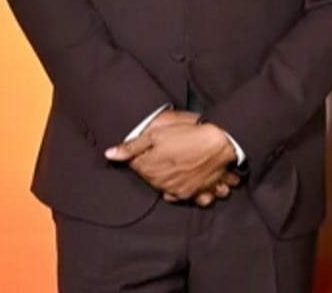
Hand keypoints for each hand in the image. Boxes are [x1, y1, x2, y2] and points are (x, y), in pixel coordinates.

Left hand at [105, 116, 237, 204]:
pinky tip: (193, 182)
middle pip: (151, 179)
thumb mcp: (156, 133)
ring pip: (169, 190)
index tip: (151, 147)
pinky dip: (191, 193)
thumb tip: (109, 155)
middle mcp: (162, 185)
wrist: (221, 141)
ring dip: (172, 182)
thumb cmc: (189, 134)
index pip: (135, 166)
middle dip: (156, 169)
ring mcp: (180, 191)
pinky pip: (189, 199)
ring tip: (180, 169)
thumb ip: (131, 146)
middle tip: (169, 154)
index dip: (142, 155)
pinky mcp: (196, 193)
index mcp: (149, 170)